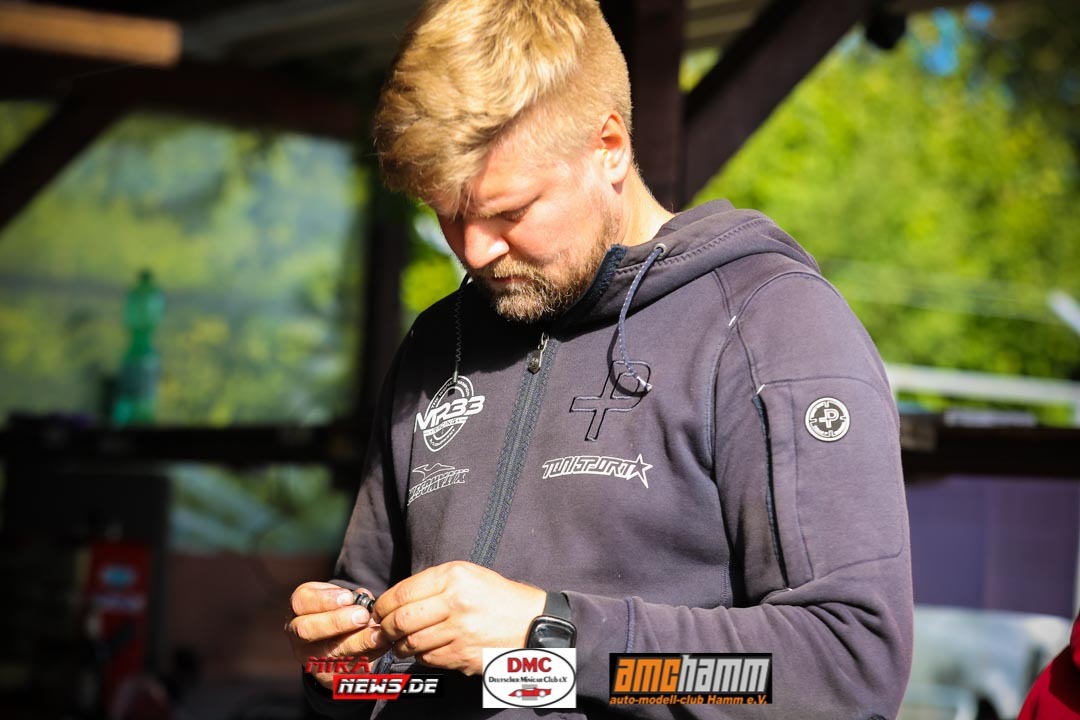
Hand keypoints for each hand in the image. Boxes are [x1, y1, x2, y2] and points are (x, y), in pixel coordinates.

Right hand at [286, 581, 391, 688]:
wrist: (334, 643)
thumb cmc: (338, 610)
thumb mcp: (338, 596)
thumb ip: (349, 596)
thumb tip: (364, 599)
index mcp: (298, 609)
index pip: (301, 601)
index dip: (325, 600)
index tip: (349, 597)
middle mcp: (297, 634)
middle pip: (307, 629)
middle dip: (337, 622)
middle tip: (363, 616)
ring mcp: (309, 657)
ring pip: (328, 653)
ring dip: (357, 642)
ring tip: (378, 634)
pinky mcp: (326, 676)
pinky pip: (345, 669)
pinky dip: (368, 657)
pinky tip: (382, 646)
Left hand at [374, 561, 545, 675]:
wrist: (531, 622)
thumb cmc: (496, 597)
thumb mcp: (467, 575)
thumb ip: (432, 584)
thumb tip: (394, 601)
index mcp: (454, 577)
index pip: (402, 593)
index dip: (383, 605)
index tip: (379, 611)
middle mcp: (456, 603)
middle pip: (401, 620)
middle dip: (386, 628)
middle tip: (384, 630)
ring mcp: (460, 632)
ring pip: (411, 643)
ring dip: (400, 645)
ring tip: (402, 641)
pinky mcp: (464, 656)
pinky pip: (428, 659)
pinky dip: (420, 656)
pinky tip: (427, 649)